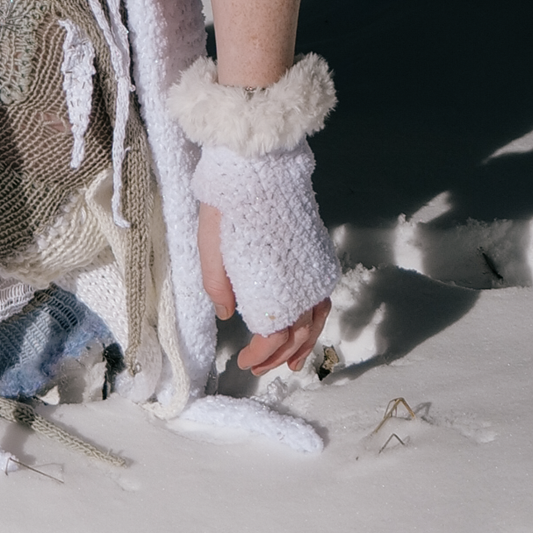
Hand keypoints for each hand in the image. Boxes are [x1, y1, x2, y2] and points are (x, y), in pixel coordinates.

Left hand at [198, 201, 330, 375]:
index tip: (245, 361)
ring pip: (316, 318)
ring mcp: (312, 267)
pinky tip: (306, 324)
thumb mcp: (210, 245)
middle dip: (280, 356)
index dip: (262, 355)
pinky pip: (322, 296)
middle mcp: (300, 282)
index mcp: (273, 286)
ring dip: (305, 344)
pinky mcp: (317, 252)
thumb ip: (217, 284)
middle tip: (261, 367)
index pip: (274, 336)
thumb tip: (227, 315)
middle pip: (298, 333)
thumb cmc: (228, 204)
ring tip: (293, 362)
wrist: (257, 165)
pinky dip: (316, 318)